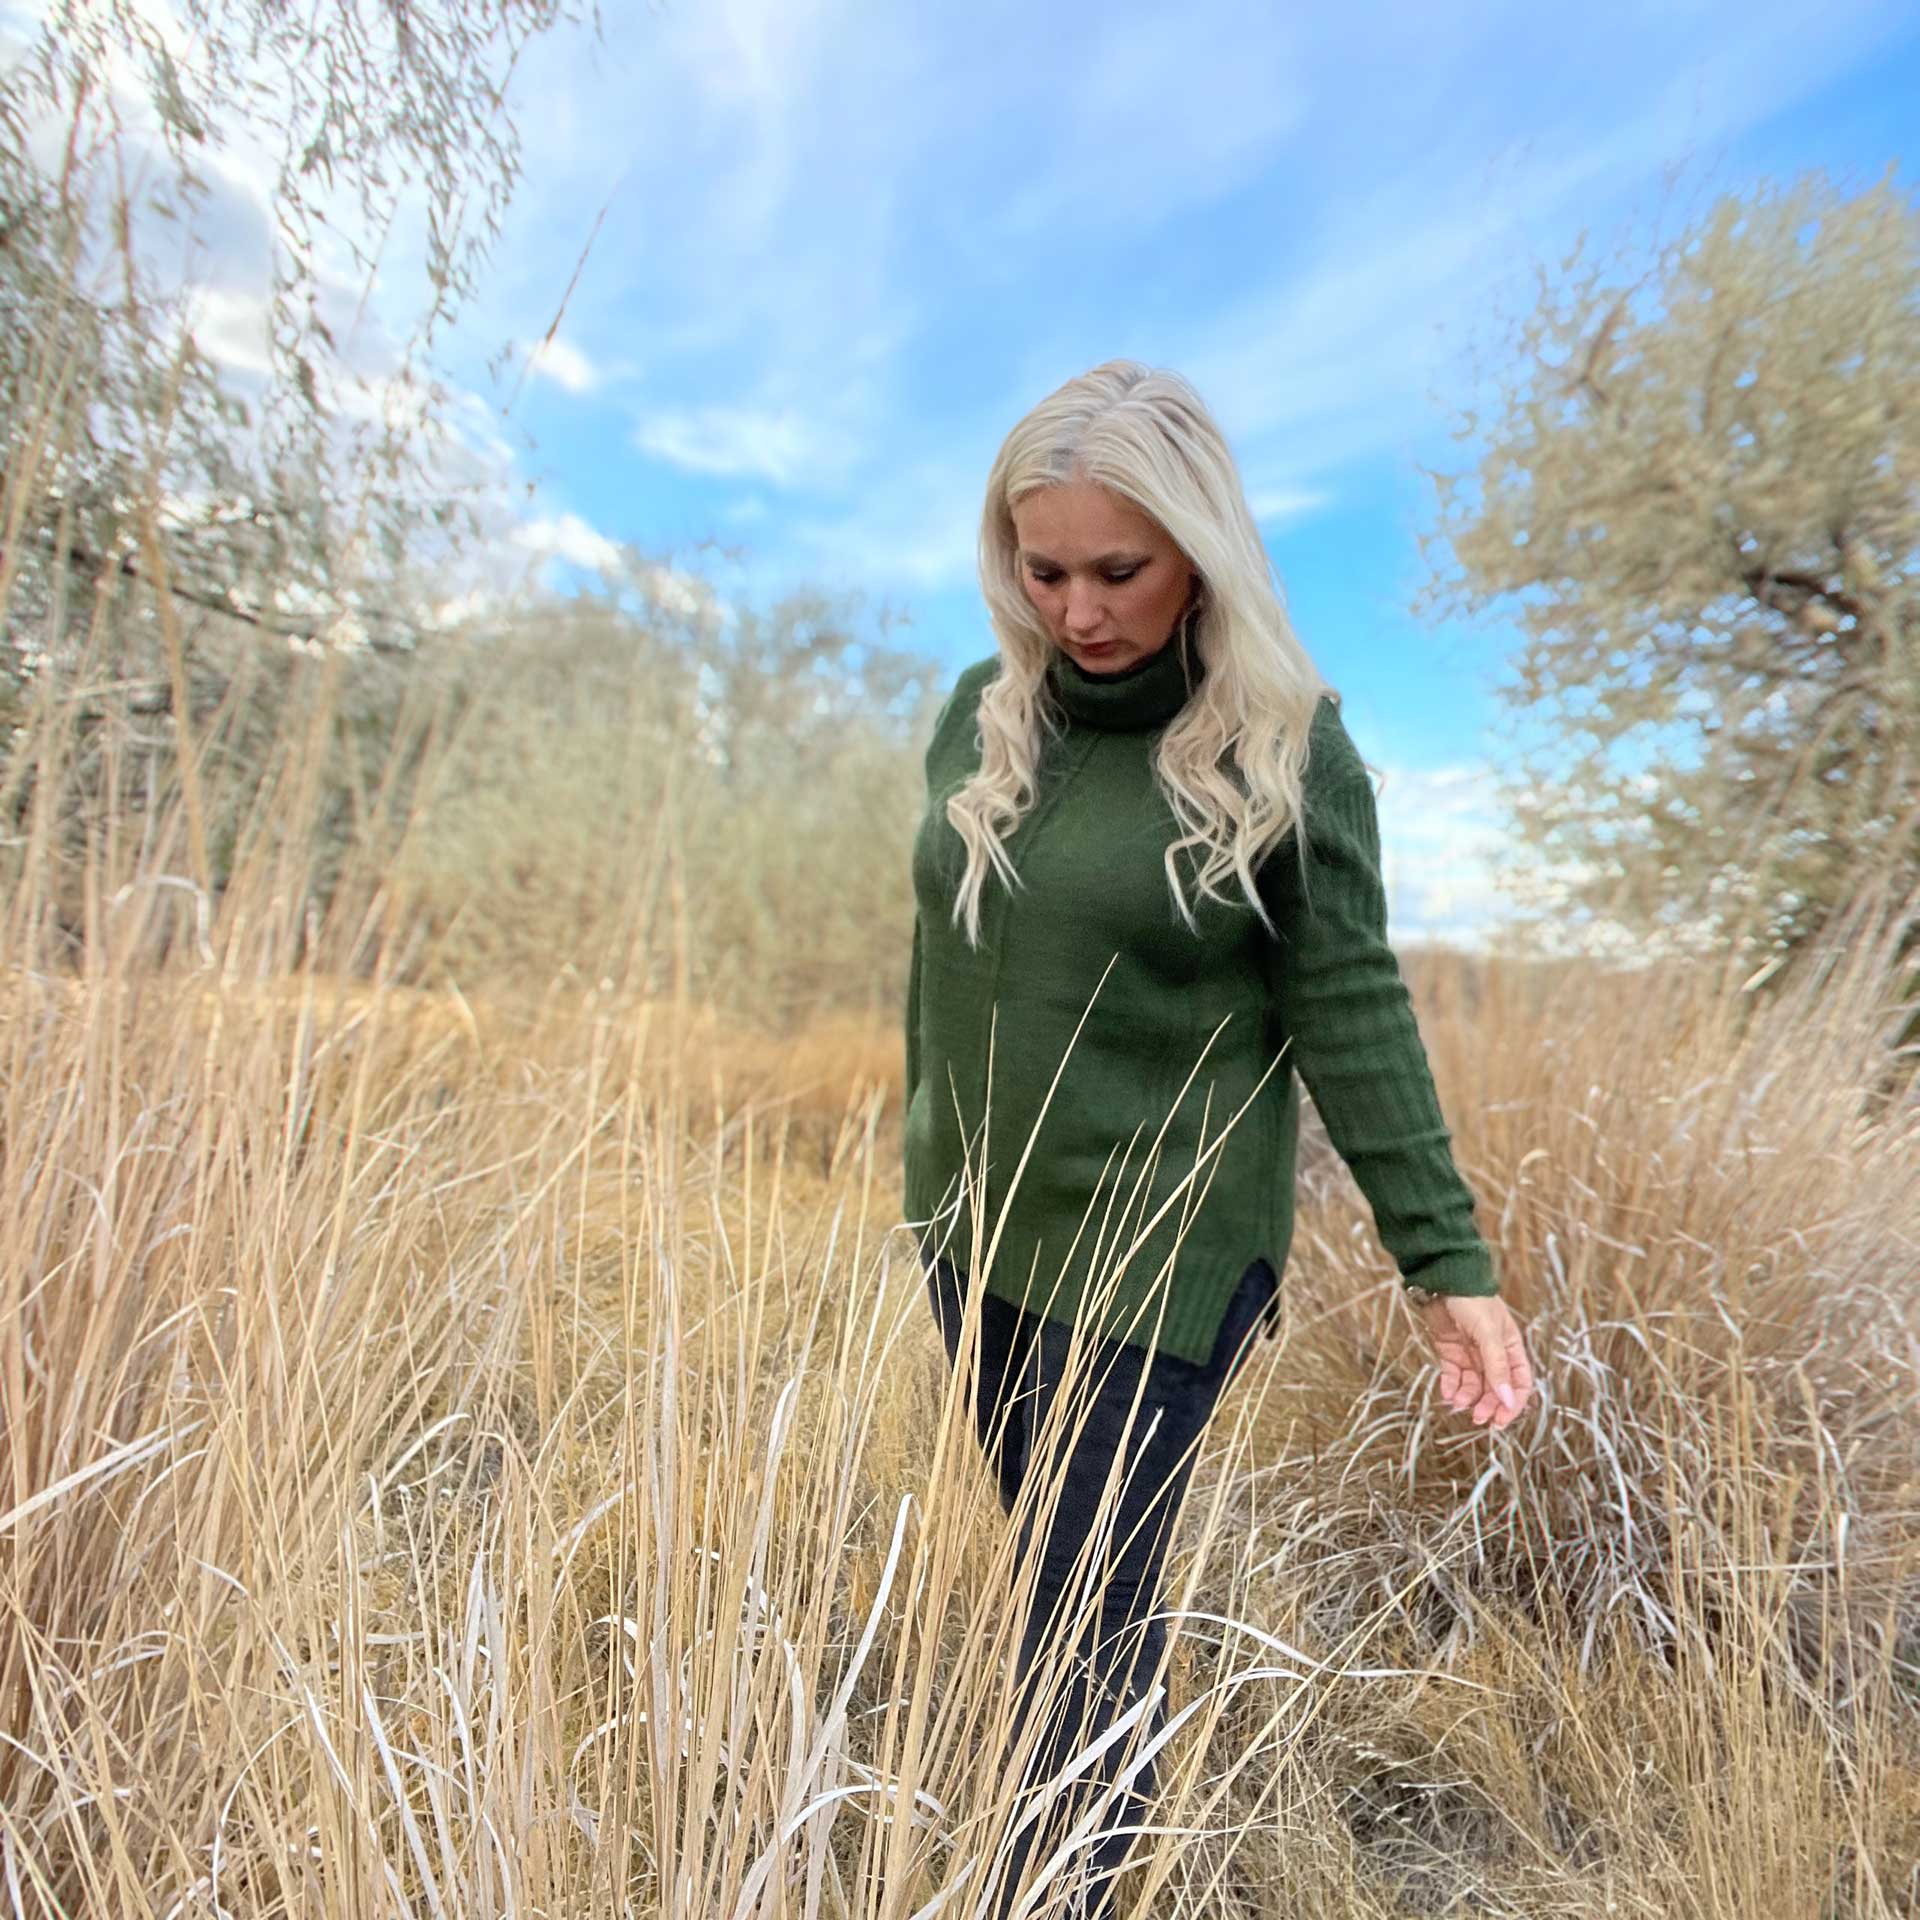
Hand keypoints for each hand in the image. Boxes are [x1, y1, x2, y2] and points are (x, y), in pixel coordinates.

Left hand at [1416, 1293, 1535, 1430]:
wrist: (1442, 1280)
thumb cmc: (1472, 1301)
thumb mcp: (1489, 1334)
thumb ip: (1497, 1367)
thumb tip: (1508, 1400)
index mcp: (1510, 1348)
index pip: (1519, 1383)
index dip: (1513, 1404)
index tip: (1501, 1420)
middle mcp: (1492, 1353)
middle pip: (1495, 1388)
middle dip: (1488, 1404)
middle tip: (1477, 1418)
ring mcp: (1471, 1353)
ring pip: (1473, 1385)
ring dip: (1467, 1397)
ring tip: (1458, 1404)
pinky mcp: (1450, 1351)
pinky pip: (1453, 1375)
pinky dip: (1451, 1387)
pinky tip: (1447, 1394)